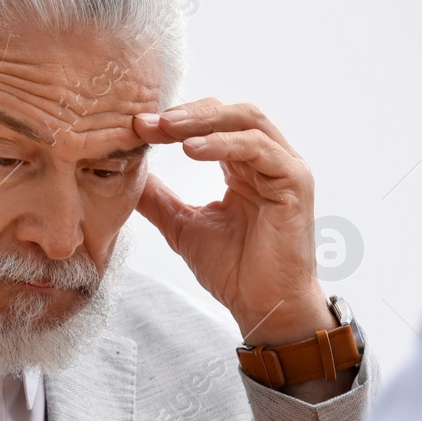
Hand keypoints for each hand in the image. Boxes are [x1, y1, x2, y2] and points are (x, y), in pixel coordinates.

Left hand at [133, 99, 334, 347]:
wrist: (263, 307)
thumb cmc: (235, 271)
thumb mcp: (183, 226)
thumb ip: (159, 199)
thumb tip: (127, 175)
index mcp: (244, 167)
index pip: (212, 125)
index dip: (175, 122)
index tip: (137, 127)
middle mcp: (268, 161)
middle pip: (230, 113)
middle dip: (187, 114)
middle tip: (149, 122)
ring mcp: (285, 168)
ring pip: (246, 121)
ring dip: (203, 121)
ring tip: (167, 129)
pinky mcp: (295, 182)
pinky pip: (258, 148)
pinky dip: (223, 144)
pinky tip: (191, 151)